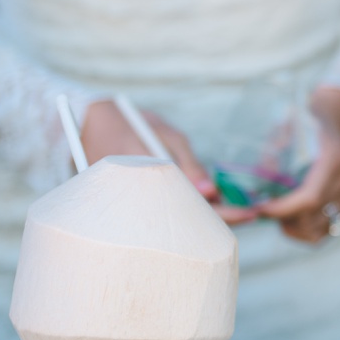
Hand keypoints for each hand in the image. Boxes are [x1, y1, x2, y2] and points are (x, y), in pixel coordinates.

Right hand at [79, 99, 255, 224]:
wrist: (87, 120)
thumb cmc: (128, 122)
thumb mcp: (165, 136)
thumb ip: (189, 163)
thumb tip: (212, 191)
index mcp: (152, 185)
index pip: (197, 208)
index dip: (228, 213)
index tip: (253, 213)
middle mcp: (146, 200)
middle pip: (192, 219)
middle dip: (224, 217)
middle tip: (253, 212)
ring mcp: (142, 202)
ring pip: (182, 214)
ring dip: (208, 212)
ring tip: (238, 206)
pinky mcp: (140, 199)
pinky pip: (170, 207)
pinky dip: (190, 204)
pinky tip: (208, 198)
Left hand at [257, 86, 339, 244]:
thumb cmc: (314, 117)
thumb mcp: (293, 123)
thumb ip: (277, 146)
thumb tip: (256, 177)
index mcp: (334, 158)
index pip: (309, 198)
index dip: (283, 210)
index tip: (261, 208)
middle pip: (313, 218)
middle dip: (285, 220)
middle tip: (266, 210)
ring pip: (321, 229)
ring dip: (297, 228)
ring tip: (280, 215)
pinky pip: (329, 228)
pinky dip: (308, 228)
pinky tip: (295, 216)